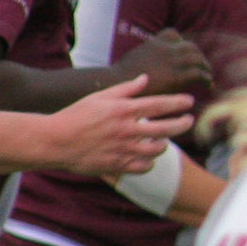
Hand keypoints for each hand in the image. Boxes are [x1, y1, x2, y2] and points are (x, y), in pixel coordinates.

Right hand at [42, 77, 195, 175]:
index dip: (178, 103)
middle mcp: (127, 130)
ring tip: (163, 140)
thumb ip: (125, 89)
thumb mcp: (100, 97)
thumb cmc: (76, 115)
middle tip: (189, 121)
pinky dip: (150, 162)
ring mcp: (124, 149)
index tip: (190, 102)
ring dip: (164, 143)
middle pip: (166, 128)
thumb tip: (145, 79)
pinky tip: (148, 157)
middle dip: (182, 124)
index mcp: (123, 110)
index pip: (160, 104)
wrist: (56, 141)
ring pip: (157, 149)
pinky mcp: (118, 166)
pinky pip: (144, 167)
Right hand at [113, 30, 211, 98]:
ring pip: (197, 59)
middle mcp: (165, 49)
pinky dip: (206, 78)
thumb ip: (144, 58)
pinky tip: (209, 85)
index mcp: (153, 44)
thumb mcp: (132, 60)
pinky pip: (198, 74)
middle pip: (190, 47)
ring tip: (209, 76)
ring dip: (205, 67)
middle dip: (198, 56)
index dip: (181, 42)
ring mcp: (171, 62)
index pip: (173, 34)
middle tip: (204, 67)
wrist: (117, 85)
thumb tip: (148, 65)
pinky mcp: (176, 77)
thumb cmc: (120, 77)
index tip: (185, 52)